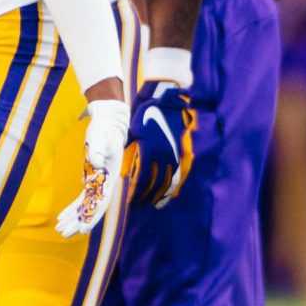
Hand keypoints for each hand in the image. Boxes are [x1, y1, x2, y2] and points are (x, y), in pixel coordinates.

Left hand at [56, 98, 129, 235]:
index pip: (101, 203)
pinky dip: (72, 208)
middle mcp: (105, 184)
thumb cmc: (105, 130)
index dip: (92, 216)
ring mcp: (98, 183)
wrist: (108, 124)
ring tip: (60, 230)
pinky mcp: (91, 179)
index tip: (83, 229)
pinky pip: (81, 199)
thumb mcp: (102, 137)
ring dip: (73, 218)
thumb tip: (95, 162)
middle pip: (91, 208)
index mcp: (109, 178)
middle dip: (78, 222)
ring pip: (85, 206)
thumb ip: (99, 149)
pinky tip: (61, 217)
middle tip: (64, 233)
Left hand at [129, 80, 196, 206]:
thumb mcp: (134, 131)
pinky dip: (174, 186)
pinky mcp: (182, 153)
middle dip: (147, 196)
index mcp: (149, 150)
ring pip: (169, 181)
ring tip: (153, 203)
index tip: (131, 200)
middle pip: (156, 184)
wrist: (168, 101)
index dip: (137, 192)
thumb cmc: (146, 114)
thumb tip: (123, 165)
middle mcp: (163, 155)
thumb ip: (130, 149)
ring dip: (160, 194)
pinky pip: (179, 175)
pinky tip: (169, 194)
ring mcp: (175, 154)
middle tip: (139, 205)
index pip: (142, 179)